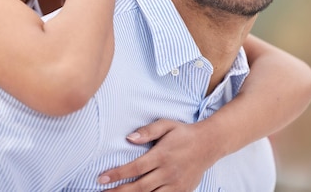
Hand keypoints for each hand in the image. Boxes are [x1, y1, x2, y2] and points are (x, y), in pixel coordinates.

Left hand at [97, 119, 216, 191]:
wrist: (209, 144)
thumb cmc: (183, 133)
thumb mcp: (166, 125)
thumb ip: (148, 131)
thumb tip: (129, 138)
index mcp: (162, 155)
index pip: (135, 168)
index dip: (117, 175)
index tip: (101, 179)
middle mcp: (168, 172)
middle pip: (139, 188)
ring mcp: (176, 184)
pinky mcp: (182, 191)